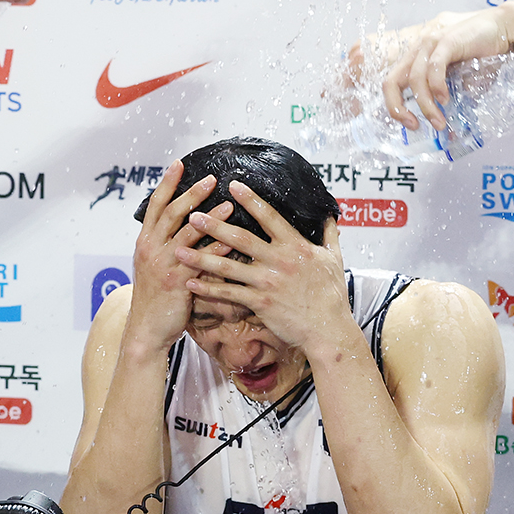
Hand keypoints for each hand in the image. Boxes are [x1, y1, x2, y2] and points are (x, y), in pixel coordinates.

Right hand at [129, 160, 232, 352]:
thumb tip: (185, 226)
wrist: (146, 330)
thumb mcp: (153, 266)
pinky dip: (216, 252)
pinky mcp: (177, 283)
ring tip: (229, 205)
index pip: (155, 205)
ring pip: (187, 235)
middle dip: (192, 194)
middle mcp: (151, 249)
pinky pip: (200, 263)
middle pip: (172, 213)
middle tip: (211, 178)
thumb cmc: (155, 298)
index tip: (178, 164)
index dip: (167, 184)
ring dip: (210, 218)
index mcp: (145, 242)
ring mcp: (164, 265)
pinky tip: (232, 244)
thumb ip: (166, 245)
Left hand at [175, 181, 350, 353]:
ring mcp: (267, 282)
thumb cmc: (332, 295)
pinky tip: (191, 283)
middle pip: (240, 238)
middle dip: (214, 225)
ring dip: (200, 257)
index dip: (250, 199)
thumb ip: (330, 235)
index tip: (233, 185)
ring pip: (227, 266)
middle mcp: (278, 261)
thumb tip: (330, 215)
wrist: (328, 329)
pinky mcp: (259, 302)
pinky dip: (208, 289)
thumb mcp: (334, 259)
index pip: (269, 216)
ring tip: (179, 250)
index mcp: (296, 246)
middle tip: (192, 215)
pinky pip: (228, 294)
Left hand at [347, 10, 507, 129]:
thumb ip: (445, 96)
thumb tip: (441, 124)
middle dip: (398, 108)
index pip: (390, 83)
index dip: (394, 106)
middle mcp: (417, 49)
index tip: (409, 124)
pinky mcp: (447, 40)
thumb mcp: (457, 79)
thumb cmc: (480, 54)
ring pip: (415, 79)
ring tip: (439, 121)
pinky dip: (437, 87)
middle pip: (391, 81)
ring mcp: (430, 42)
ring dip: (426, 105)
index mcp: (414, 58)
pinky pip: (434, 67)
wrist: (504, 28)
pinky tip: (445, 99)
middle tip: (414, 126)